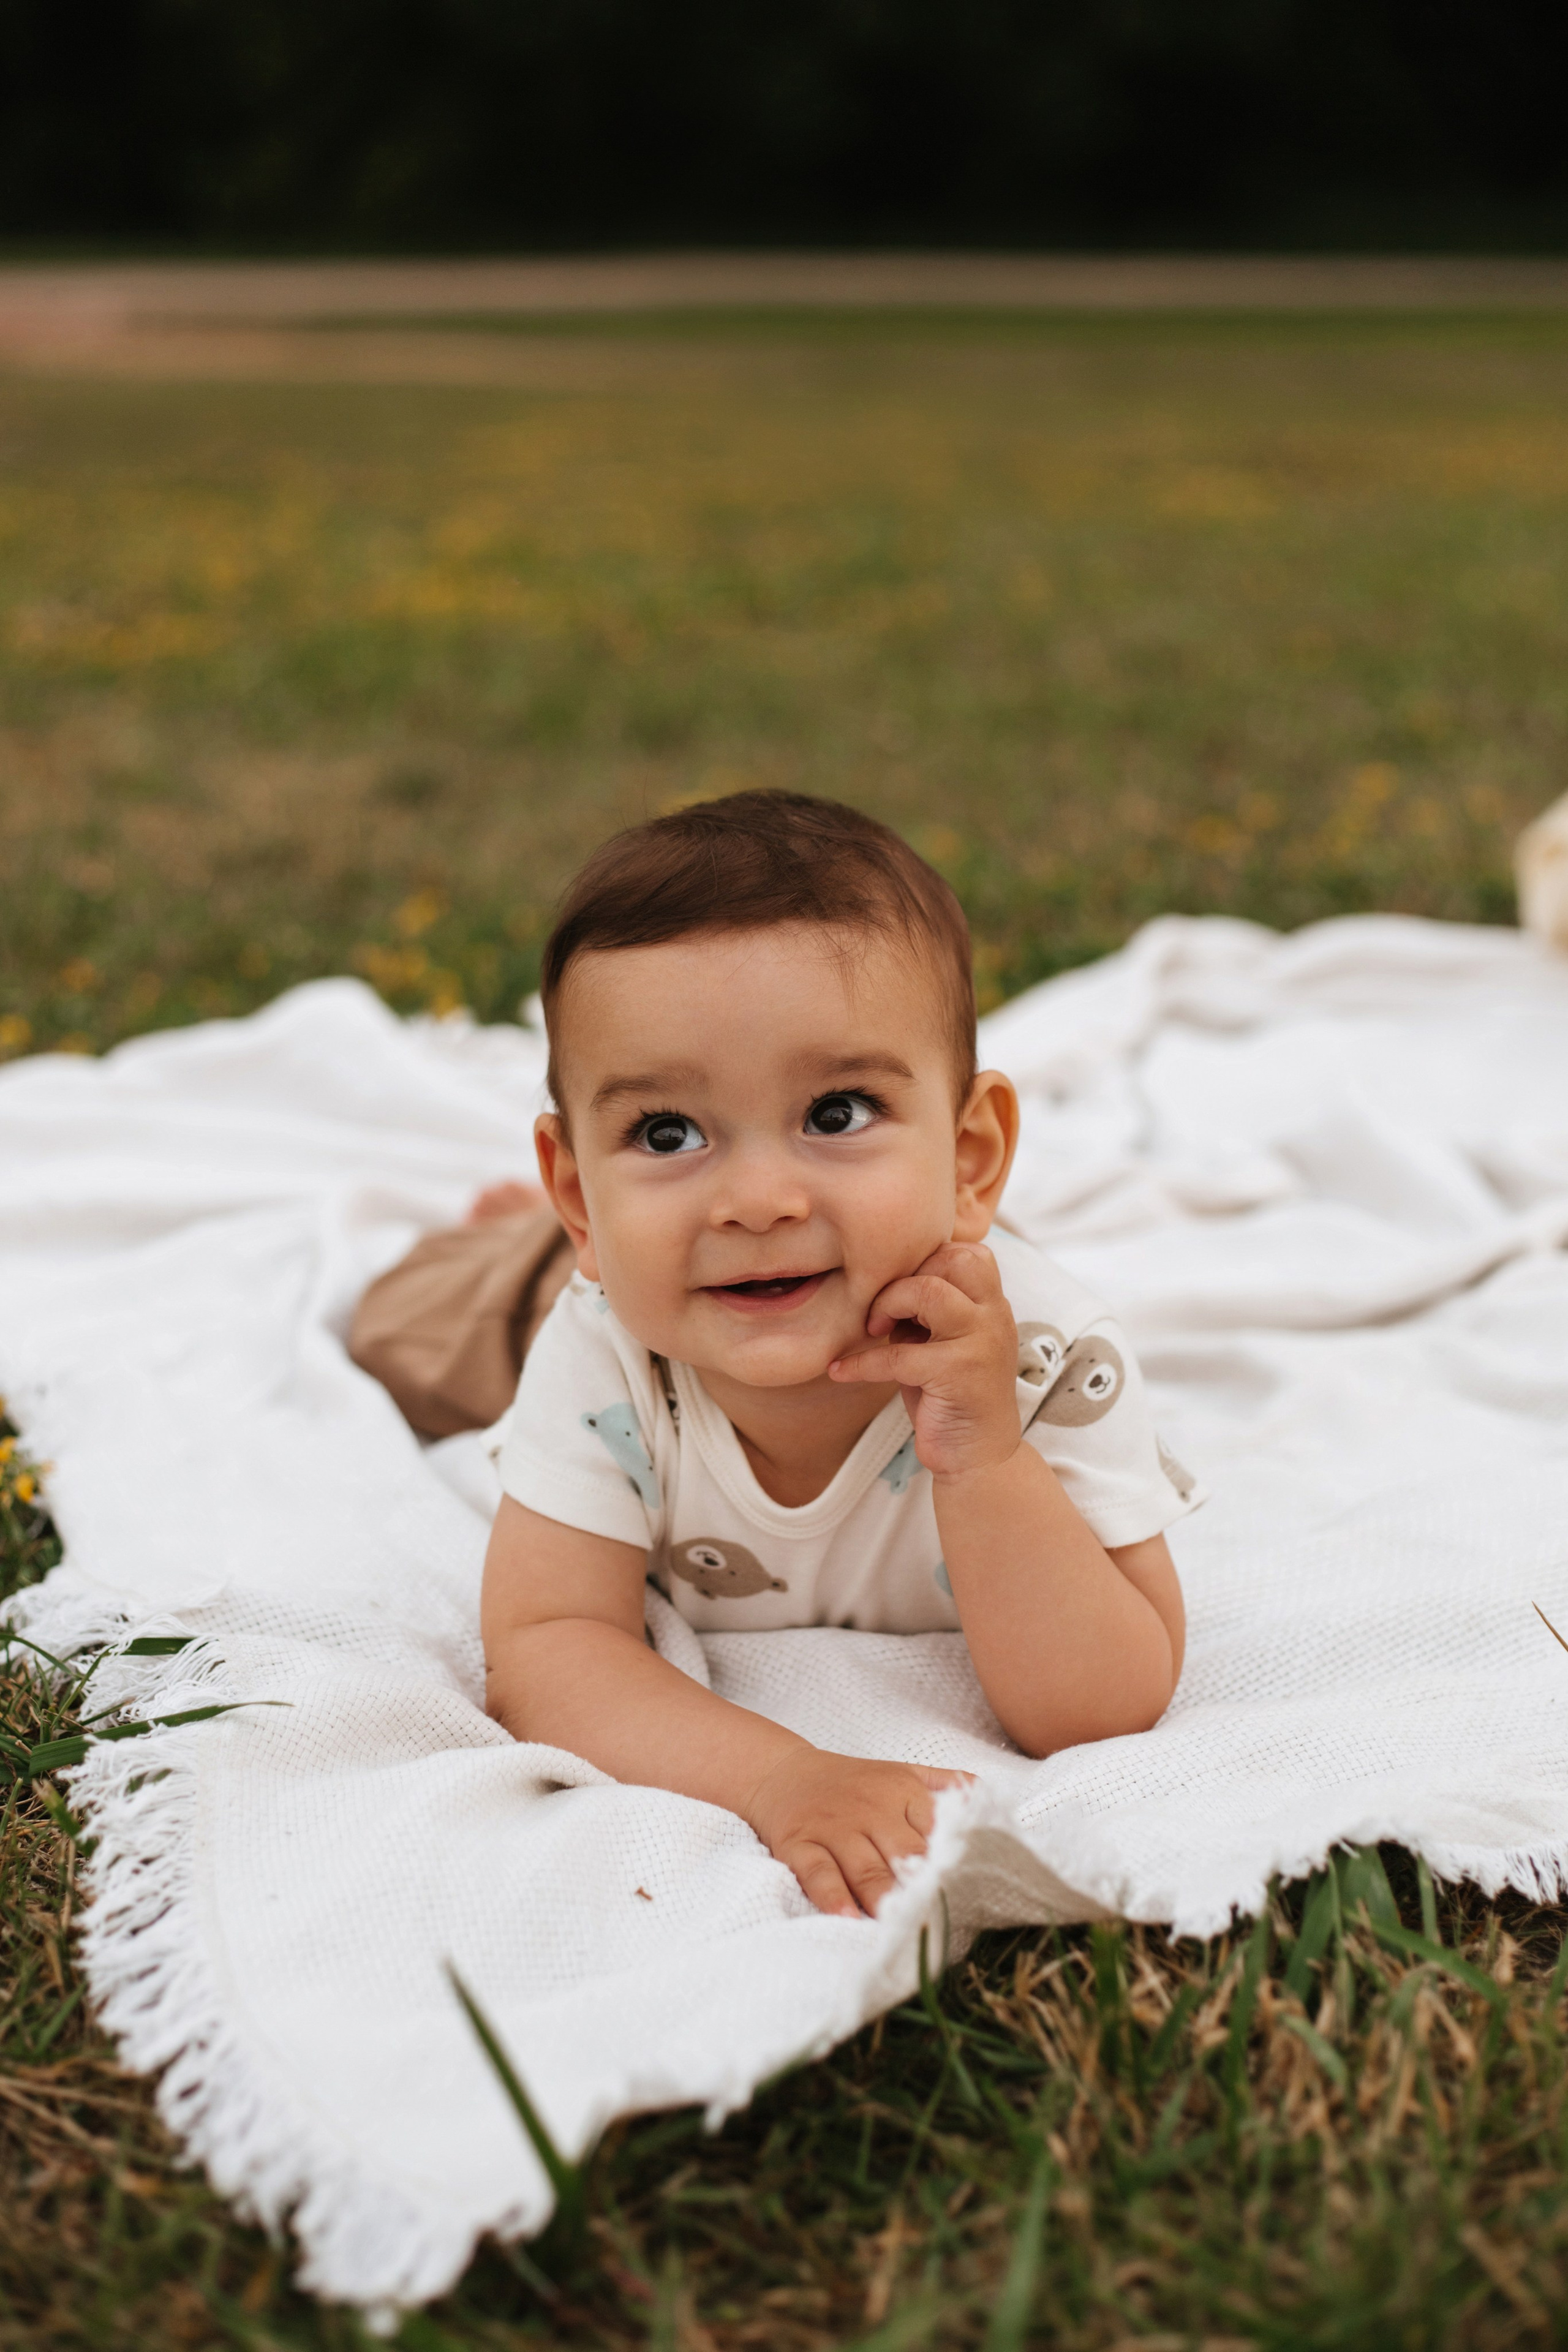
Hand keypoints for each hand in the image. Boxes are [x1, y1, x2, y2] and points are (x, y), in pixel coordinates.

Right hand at [744, 1747, 970, 1918]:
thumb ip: (946, 1784)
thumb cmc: (854, 1783)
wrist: (783, 1773)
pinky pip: (818, 1872)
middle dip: (923, 1889)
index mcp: (902, 1792)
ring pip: (865, 1869)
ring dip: (883, 1899)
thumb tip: (991, 1799)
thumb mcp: (901, 1772)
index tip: (975, 1893)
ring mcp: (834, 1828)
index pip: (935, 1830)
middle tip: (944, 1921)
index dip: (954, 1863)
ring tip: (901, 1928)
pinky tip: (847, 1918)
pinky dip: (832, 1896)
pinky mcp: (799, 1844)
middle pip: (903, 1855)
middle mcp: (870, 1809)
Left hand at [828, 1241, 1019, 1480]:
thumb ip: (925, 1310)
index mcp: (993, 1306)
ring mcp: (980, 1344)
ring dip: (888, 1304)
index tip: (900, 1289)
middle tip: (882, 1311)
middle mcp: (994, 1317)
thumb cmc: (951, 1396)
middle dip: (905, 1277)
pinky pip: (899, 1355)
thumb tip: (881, 1281)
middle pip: (952, 1260)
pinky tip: (840, 1370)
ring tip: (873, 1329)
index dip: (926, 1261)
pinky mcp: (958, 1375)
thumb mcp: (942, 1343)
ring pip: (929, 1292)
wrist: (979, 1457)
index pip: (968, 1252)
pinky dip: (860, 1362)